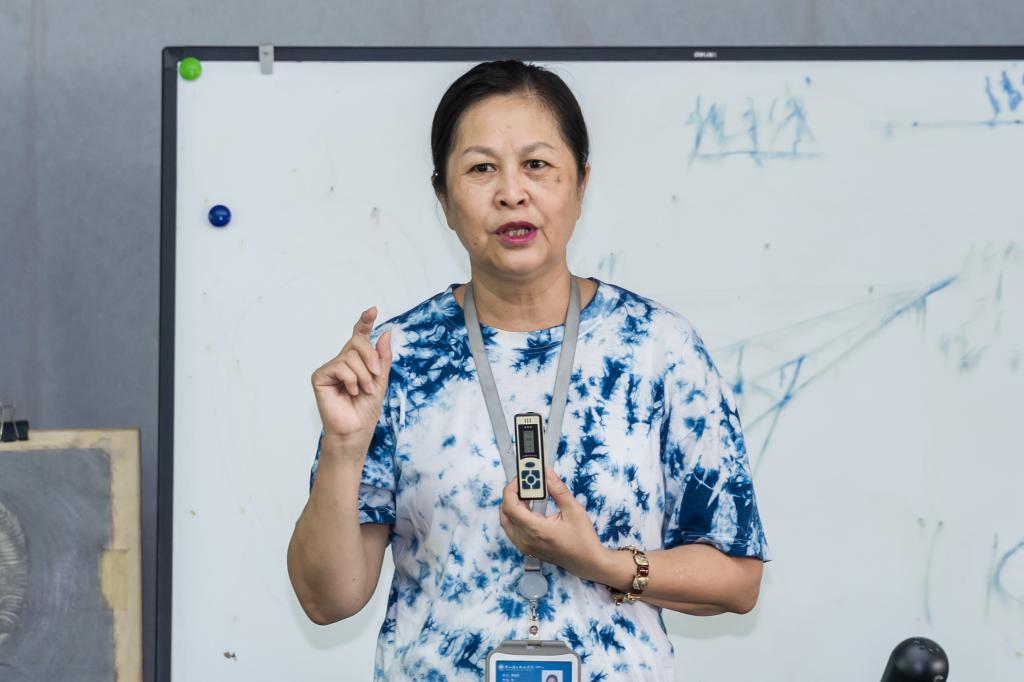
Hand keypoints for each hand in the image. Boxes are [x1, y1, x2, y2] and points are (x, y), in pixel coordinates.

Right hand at [311, 307, 392, 449]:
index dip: (364, 321)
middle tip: (375, 377)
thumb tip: (385, 332)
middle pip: (358, 342)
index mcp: (357, 360)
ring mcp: (330, 368)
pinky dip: (351, 380)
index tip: (372, 310)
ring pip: (350, 356)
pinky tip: (350, 392)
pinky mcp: (320, 376)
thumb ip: (382, 357)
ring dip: (363, 375)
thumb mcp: (381, 379)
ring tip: (363, 391)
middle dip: (371, 358)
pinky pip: (340, 367)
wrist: (356, 429)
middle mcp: (342, 360)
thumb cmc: (366, 408)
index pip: (359, 335)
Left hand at [499, 469, 604, 578]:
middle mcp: (525, 539)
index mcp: (535, 530)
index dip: (512, 488)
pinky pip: (513, 529)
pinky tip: (531, 507)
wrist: (587, 562)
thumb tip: (547, 474)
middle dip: (513, 493)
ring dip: (513, 504)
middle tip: (527, 483)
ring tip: (529, 494)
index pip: (510, 505)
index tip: (523, 477)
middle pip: (505, 512)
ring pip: (507, 521)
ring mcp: (524, 545)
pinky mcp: (527, 548)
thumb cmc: (583, 539)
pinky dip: (516, 515)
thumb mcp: (573, 510)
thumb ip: (558, 490)